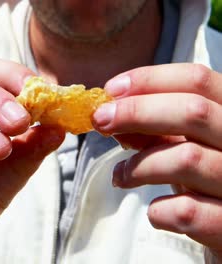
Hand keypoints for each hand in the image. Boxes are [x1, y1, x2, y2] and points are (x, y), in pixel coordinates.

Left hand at [92, 64, 221, 260]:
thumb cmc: (206, 183)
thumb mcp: (185, 146)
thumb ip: (155, 129)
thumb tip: (110, 114)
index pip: (198, 80)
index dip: (149, 80)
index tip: (111, 90)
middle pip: (193, 112)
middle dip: (135, 112)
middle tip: (100, 121)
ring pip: (186, 159)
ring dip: (138, 166)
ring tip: (120, 176)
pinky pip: (187, 212)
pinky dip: (159, 211)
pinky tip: (156, 213)